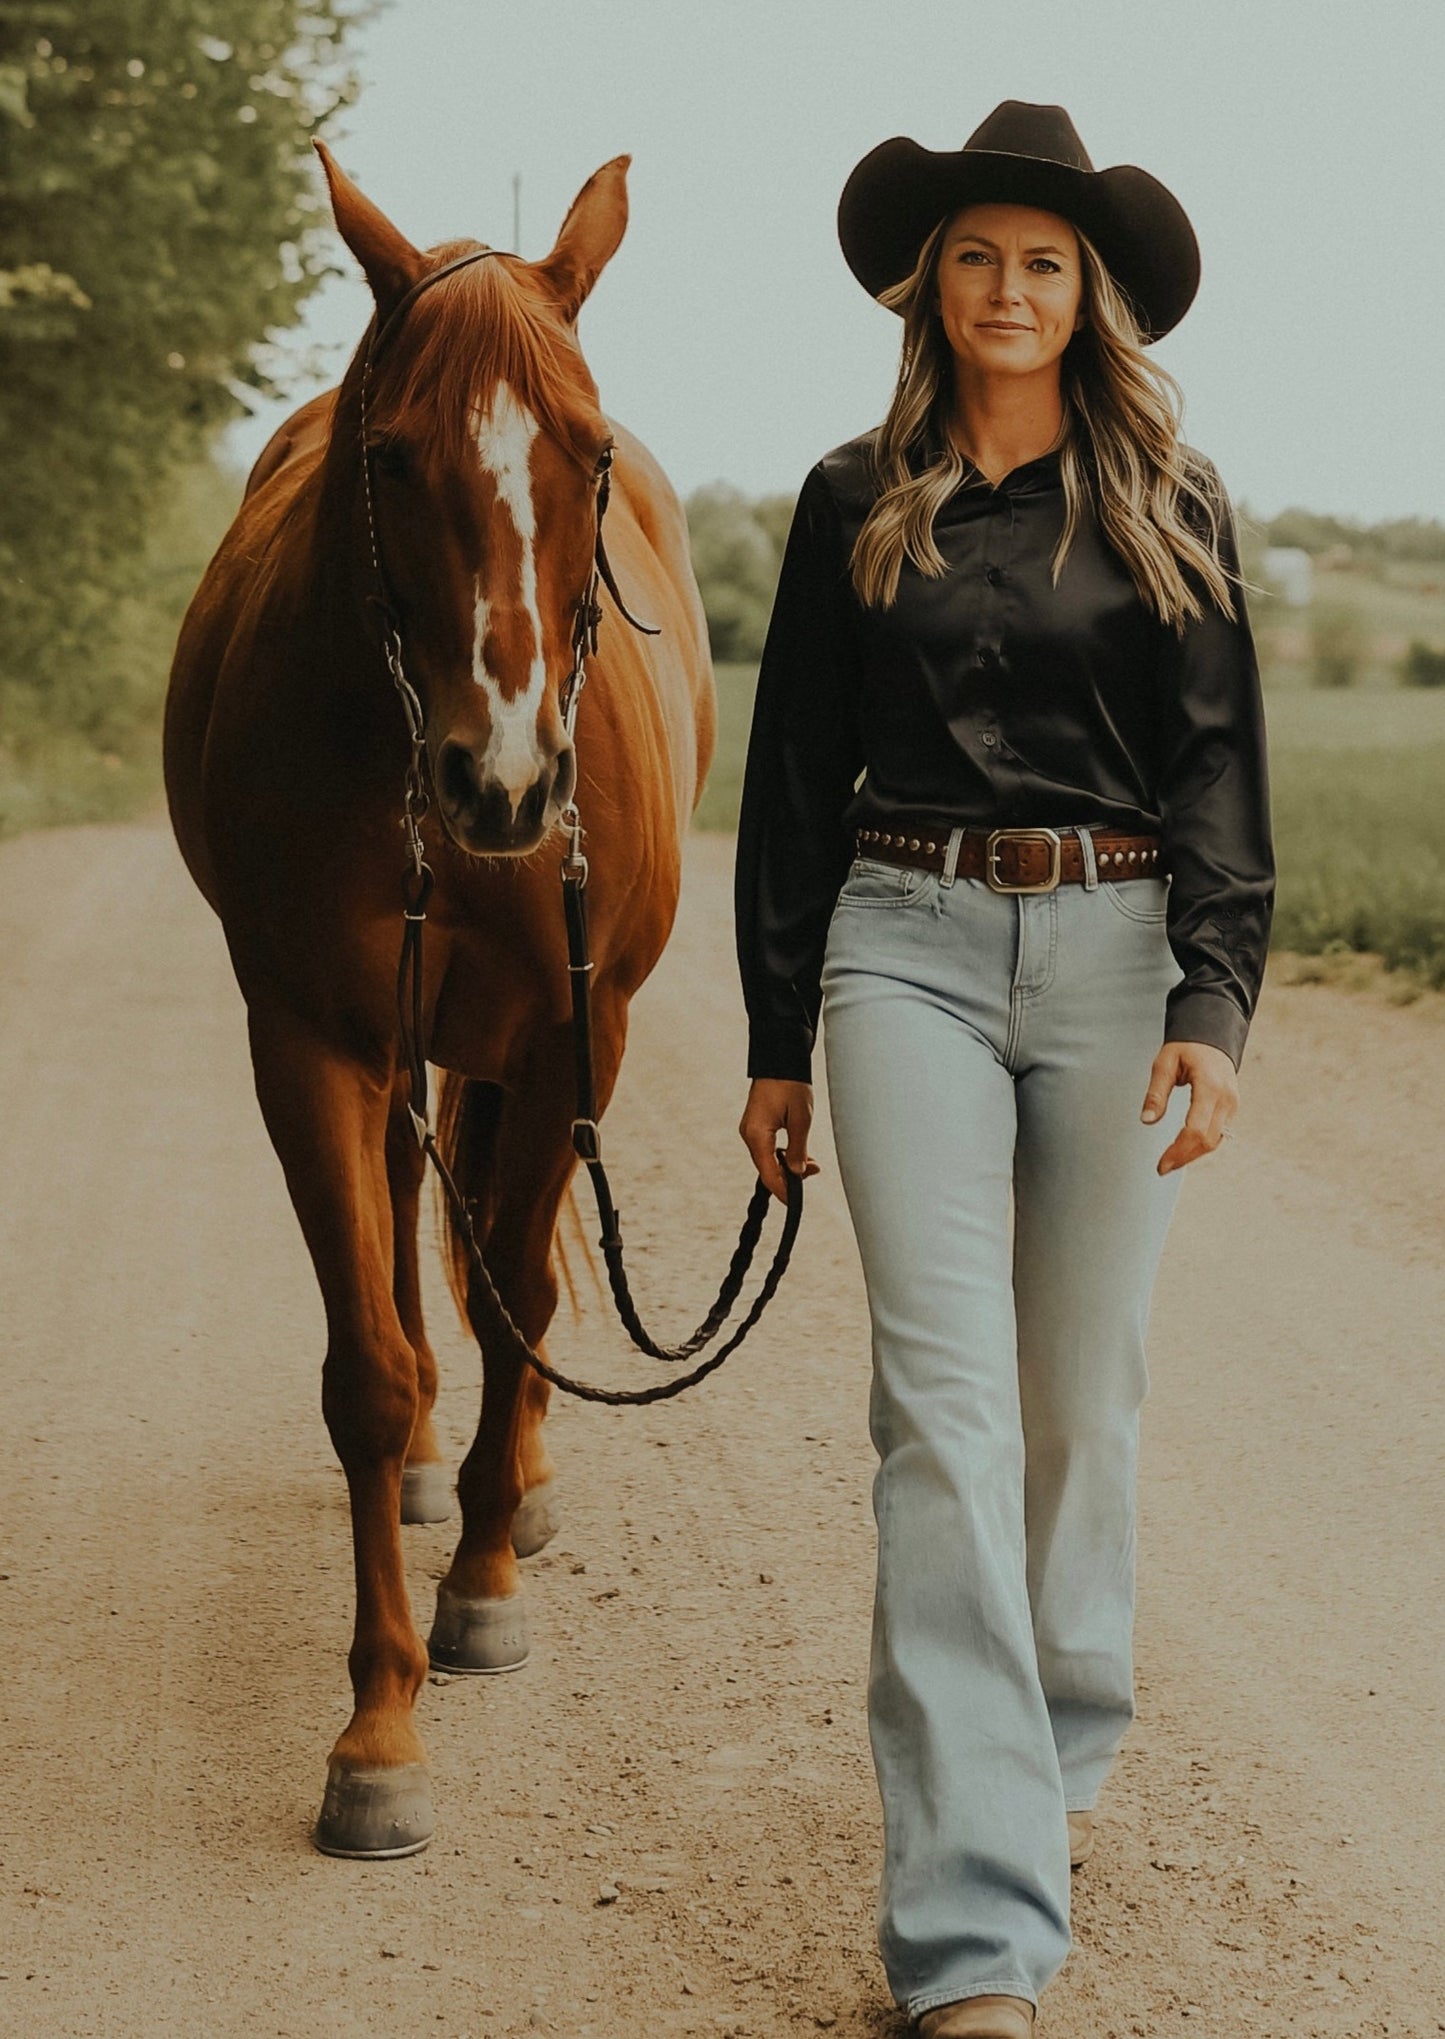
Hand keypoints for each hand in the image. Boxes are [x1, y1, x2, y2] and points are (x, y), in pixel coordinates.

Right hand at [739, 1078, 820, 1204]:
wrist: (780, 1058)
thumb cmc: (790, 1084)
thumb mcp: (801, 1119)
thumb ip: (797, 1149)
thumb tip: (796, 1172)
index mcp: (757, 1135)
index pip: (769, 1174)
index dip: (783, 1191)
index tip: (796, 1202)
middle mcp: (749, 1135)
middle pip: (767, 1169)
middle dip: (790, 1177)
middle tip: (815, 1171)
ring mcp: (751, 1130)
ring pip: (768, 1159)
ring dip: (788, 1165)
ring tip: (812, 1163)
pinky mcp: (756, 1125)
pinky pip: (768, 1148)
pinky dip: (783, 1154)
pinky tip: (799, 1153)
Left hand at [1141, 1040, 1238, 1174]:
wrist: (1212, 1035)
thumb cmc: (1188, 1046)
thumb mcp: (1164, 1064)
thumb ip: (1156, 1093)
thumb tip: (1147, 1120)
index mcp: (1210, 1087)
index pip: (1196, 1130)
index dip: (1178, 1151)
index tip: (1162, 1164)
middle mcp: (1226, 1098)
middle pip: (1207, 1140)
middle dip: (1184, 1157)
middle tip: (1162, 1168)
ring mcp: (1232, 1104)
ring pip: (1215, 1140)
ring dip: (1193, 1154)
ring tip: (1170, 1161)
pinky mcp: (1231, 1107)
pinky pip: (1218, 1133)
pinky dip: (1202, 1144)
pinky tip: (1185, 1149)